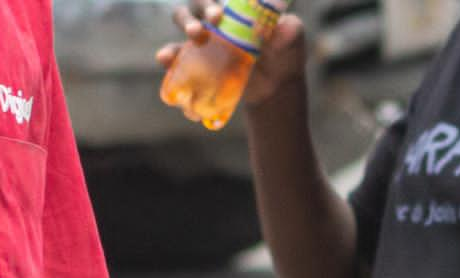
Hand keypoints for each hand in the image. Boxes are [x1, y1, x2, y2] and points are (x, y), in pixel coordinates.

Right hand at [156, 5, 309, 107]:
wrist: (277, 87)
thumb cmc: (285, 54)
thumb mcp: (293, 38)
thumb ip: (291, 29)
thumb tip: (281, 29)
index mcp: (236, 7)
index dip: (212, 2)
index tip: (219, 14)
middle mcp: (216, 18)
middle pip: (195, 5)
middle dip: (197, 13)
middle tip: (206, 28)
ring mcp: (205, 38)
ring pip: (183, 22)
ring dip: (184, 26)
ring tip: (194, 38)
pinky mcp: (197, 61)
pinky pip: (176, 55)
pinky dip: (168, 55)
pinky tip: (165, 58)